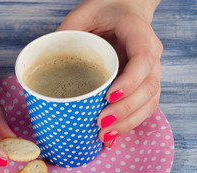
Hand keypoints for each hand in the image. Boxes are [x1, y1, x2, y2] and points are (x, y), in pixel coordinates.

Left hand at [57, 0, 162, 146]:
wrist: (124, 10)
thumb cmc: (106, 10)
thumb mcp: (84, 13)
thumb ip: (68, 31)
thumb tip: (46, 59)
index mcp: (140, 34)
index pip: (143, 60)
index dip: (129, 81)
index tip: (108, 96)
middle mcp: (151, 55)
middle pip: (149, 88)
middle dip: (126, 110)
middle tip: (101, 123)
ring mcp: (151, 71)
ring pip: (150, 102)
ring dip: (129, 122)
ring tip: (105, 136)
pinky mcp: (143, 84)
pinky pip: (144, 107)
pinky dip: (130, 124)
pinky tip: (113, 136)